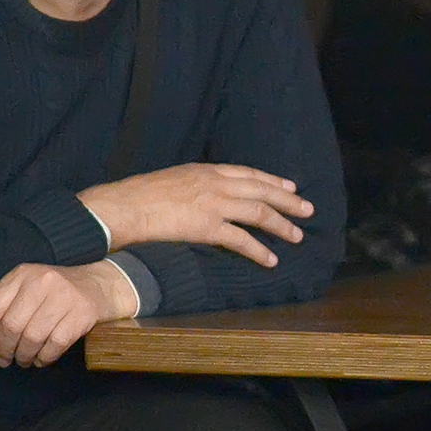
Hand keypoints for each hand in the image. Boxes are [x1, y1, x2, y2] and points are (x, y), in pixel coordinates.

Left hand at [0, 262, 136, 368]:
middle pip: (12, 325)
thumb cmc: (53, 294)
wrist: (98, 286)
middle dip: (4, 349)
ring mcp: (64, 297)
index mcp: (22, 274)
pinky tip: (41, 359)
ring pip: (33, 337)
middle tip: (3, 360)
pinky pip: (55, 344)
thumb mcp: (25, 293)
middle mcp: (42, 282)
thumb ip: (1, 313)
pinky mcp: (82, 314)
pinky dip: (44, 357)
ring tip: (23, 361)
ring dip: (24, 356)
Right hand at [79, 163, 314, 266]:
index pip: (247, 172)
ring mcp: (212, 204)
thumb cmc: (139, 195)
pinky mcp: (206, 227)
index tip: (289, 186)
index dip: (271, 180)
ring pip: (258, 212)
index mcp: (204, 170)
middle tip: (308, 209)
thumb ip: (193, 184)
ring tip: (297, 236)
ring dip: (281, 225)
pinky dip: (258, 250)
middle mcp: (214, 183)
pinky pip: (240, 239)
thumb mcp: (172, 179)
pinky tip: (271, 260)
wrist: (123, 206)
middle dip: (288, 200)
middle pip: (261, 189)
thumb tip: (203, 194)